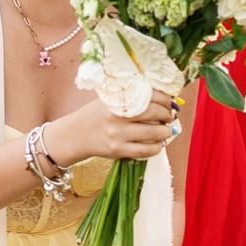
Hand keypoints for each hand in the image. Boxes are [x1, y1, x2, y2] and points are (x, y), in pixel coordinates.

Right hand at [49, 87, 175, 166]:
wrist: (75, 134)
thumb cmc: (94, 114)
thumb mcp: (108, 99)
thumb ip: (130, 96)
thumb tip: (160, 97)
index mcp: (117, 99)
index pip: (149, 94)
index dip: (165, 98)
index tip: (169, 102)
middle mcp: (118, 116)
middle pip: (154, 112)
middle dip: (167, 114)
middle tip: (170, 116)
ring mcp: (118, 134)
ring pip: (153, 133)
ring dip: (165, 132)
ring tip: (166, 130)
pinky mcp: (118, 150)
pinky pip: (145, 151)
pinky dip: (156, 147)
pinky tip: (157, 143)